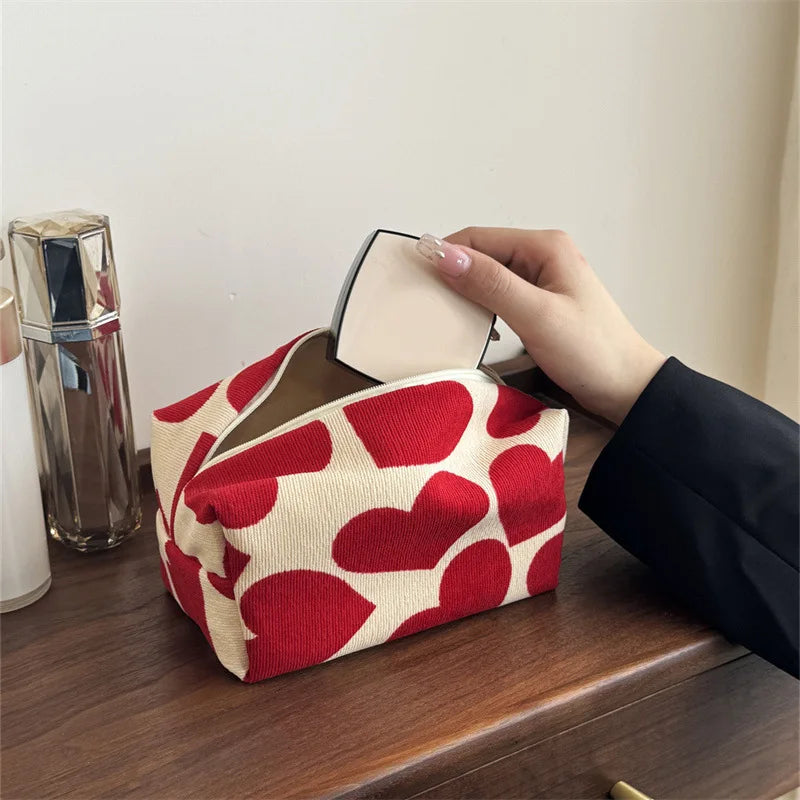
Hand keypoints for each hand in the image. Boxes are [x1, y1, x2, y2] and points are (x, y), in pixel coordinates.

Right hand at [415, 228, 665, 424]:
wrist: (627, 388)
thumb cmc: (591, 352)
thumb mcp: (537, 316)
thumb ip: (490, 284)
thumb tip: (444, 255)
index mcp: (545, 247)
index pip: (479, 239)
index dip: (445, 255)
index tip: (415, 281)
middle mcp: (543, 256)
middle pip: (482, 256)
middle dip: (453, 276)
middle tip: (427, 305)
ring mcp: (543, 281)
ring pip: (489, 278)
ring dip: (466, 295)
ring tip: (447, 319)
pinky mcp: (541, 304)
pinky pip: (500, 297)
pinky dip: (483, 309)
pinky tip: (476, 329)